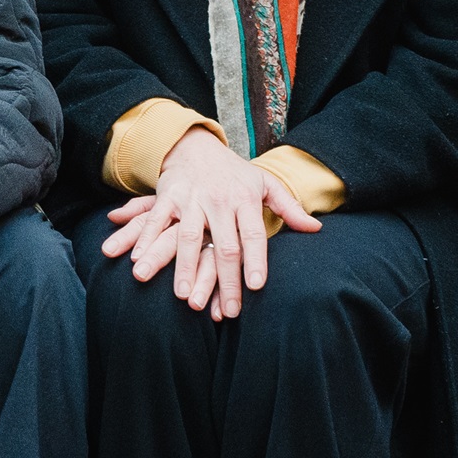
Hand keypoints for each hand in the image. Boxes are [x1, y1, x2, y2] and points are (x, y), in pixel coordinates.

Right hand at [102, 129, 317, 318]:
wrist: (197, 146)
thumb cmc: (235, 173)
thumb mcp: (265, 184)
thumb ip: (290, 208)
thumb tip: (316, 229)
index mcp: (245, 198)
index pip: (253, 234)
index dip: (255, 260)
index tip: (256, 286)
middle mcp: (219, 200)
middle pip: (224, 245)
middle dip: (226, 280)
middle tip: (230, 311)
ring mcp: (192, 199)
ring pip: (189, 238)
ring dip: (186, 268)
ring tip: (185, 297)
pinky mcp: (168, 197)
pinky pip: (157, 222)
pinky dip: (146, 242)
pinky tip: (141, 264)